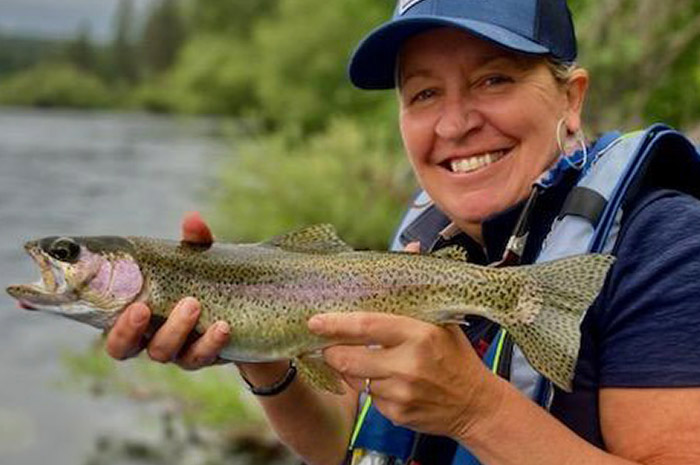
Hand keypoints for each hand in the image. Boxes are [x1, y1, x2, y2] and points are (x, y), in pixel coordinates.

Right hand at [105, 211, 230, 369]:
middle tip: (143, 307)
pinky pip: (201, 356)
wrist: (250, 308)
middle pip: (122, 348)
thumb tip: (193, 219)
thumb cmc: (208, 279)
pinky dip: (211, 342)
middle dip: (129, 330)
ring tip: (193, 303)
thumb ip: (194, 242)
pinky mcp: (204, 357)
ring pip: (163, 352)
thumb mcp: (201, 259)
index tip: (123, 301)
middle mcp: (148, 336)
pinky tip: (223, 326)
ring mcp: (175, 350)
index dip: (103, 319)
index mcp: (135, 313)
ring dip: (175, 329)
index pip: (105, 323)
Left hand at [306, 241, 502, 438]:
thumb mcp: (442, 319)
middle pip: (348, 357)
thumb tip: (411, 247)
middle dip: (331, 350)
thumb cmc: (455, 356)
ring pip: (354, 378)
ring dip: (350, 369)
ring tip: (362, 359)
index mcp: (419, 333)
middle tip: (327, 343)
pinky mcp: (397, 413)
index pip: (366, 325)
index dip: (335, 324)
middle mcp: (409, 364)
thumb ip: (417, 288)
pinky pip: (368, 397)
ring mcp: (402, 391)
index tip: (315, 321)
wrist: (476, 404)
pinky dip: (369, 387)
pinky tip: (386, 381)